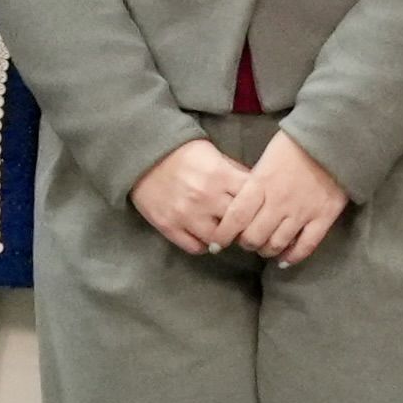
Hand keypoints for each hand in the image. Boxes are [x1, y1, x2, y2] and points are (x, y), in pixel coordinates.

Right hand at [131, 136, 253, 252]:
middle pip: (239, 224)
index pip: (254, 199)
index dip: (260, 206)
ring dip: (224, 238)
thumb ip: (236, 173)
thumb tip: (259, 192)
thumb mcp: (215, 155)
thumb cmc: (184, 153)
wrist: (143, 155)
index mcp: (220, 175)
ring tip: (222, 231)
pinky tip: (203, 235)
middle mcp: (205, 197)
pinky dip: (203, 245)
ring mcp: (186, 214)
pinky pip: (195, 248)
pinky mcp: (169, 226)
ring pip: (219, 240)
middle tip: (243, 225)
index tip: (258, 210)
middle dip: (244, 226)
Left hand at [227, 131, 351, 268]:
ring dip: (266, 250)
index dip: (222, 235)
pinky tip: (284, 260)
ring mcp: (302, 211)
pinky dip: (293, 257)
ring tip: (264, 249)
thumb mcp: (265, 158)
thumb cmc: (294, 143)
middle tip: (245, 242)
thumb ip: (253, 183)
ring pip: (277, 244)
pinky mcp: (323, 217)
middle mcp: (278, 202)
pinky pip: (306, 246)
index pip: (235, 218)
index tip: (215, 244)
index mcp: (260, 184)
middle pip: (254, 237)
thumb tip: (241, 205)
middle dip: (246, 243)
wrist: (332, 138)